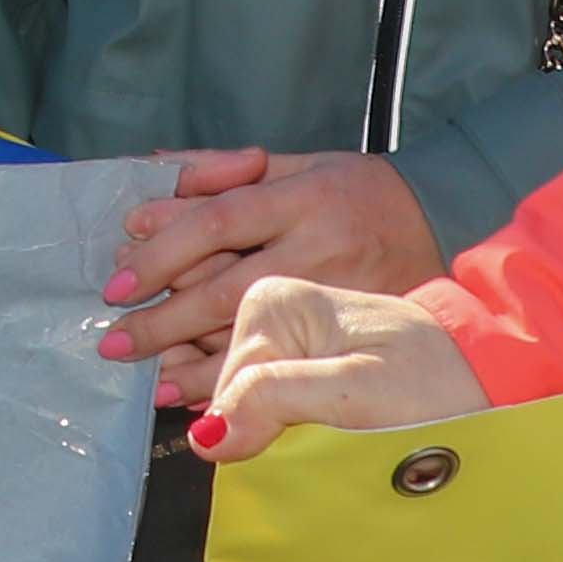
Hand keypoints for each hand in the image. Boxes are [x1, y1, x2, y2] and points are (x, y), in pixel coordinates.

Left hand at [101, 147, 438, 404]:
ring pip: (254, 337)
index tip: (119, 277)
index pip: (219, 221)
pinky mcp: (354, 334)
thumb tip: (155, 168)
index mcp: (304, 197)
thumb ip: (227, 170)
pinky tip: (201, 399)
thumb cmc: (362, 190)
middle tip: (114, 339)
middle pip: (226, 287)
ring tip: (145, 379)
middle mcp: (319, 248)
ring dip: (194, 364)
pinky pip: (287, 367)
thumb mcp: (304, 162)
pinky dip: (240, 384)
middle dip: (164, 319)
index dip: (164, 249)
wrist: (448, 223)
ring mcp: (339, 297)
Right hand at [194, 274, 491, 461]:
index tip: (318, 437)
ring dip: (283, 444)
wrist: (489, 379)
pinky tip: (328, 441)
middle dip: (269, 437)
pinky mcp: (299, 373)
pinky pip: (270, 418)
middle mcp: (268, 317)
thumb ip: (277, 400)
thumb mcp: (360, 393)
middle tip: (337, 439)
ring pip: (248, 416)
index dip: (259, 431)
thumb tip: (206, 437)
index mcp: (272, 303)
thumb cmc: (439, 381)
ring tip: (342, 438)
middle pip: (232, 402)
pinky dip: (294, 442)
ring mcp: (282, 345)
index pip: (228, 391)